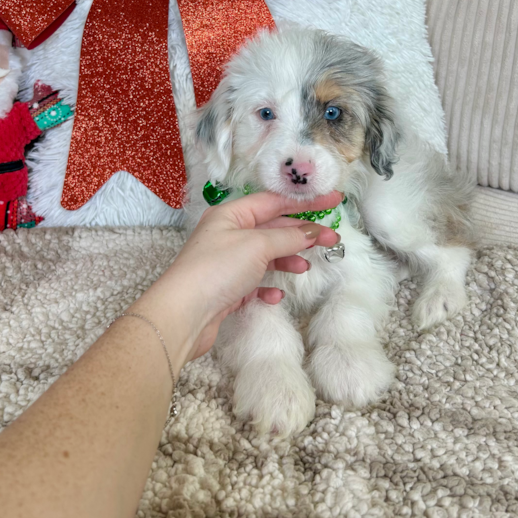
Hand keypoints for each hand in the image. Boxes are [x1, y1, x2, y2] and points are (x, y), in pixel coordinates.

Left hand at [132, 191, 341, 367]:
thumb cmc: (217, 270)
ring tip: (304, 268)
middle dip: (301, 234)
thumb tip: (312, 231)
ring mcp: (226, 263)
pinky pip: (254, 283)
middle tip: (332, 240)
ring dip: (287, 260)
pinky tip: (276, 295)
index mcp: (231, 216)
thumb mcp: (257, 246)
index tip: (334, 202)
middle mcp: (227, 235)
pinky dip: (268, 288)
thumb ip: (288, 237)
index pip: (274, 202)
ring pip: (265, 256)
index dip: (305, 202)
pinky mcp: (226, 290)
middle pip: (272, 228)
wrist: (184, 315)